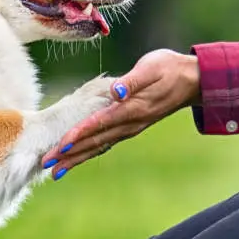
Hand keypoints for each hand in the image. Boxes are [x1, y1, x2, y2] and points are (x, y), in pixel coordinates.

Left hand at [40, 49, 200, 177]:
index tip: (61, 144)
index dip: (79, 134)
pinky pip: (106, 143)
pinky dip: (89, 152)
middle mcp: (130, 123)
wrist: (193, 80)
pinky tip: (77, 158)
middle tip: (46, 164)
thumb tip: (117, 91)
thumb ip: (133, 81)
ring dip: (76, 158)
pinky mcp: (131, 127)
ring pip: (98, 146)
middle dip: (70, 153)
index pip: (99, 123)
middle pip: (94, 141)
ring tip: (55, 171)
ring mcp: (130, 128)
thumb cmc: (169, 68)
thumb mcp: (152, 68)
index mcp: (132, 108)